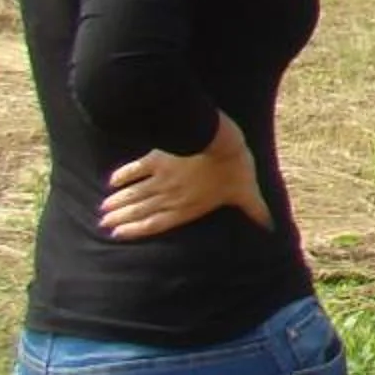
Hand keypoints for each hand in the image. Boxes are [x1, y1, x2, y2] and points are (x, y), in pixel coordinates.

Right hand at [101, 113, 268, 237]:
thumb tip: (271, 227)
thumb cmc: (235, 167)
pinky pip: (136, 169)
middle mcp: (170, 196)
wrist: (220, 141)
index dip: (136, 230)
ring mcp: (162, 178)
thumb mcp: (247, 191)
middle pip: (140, 210)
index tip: (117, 234)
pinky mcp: (158, 158)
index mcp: (188, 207)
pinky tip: (112, 181)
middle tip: (103, 223)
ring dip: (118, 201)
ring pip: (134, 193)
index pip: (156, 223)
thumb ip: (255, 210)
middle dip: (121, 217)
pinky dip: (123, 175)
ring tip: (103, 208)